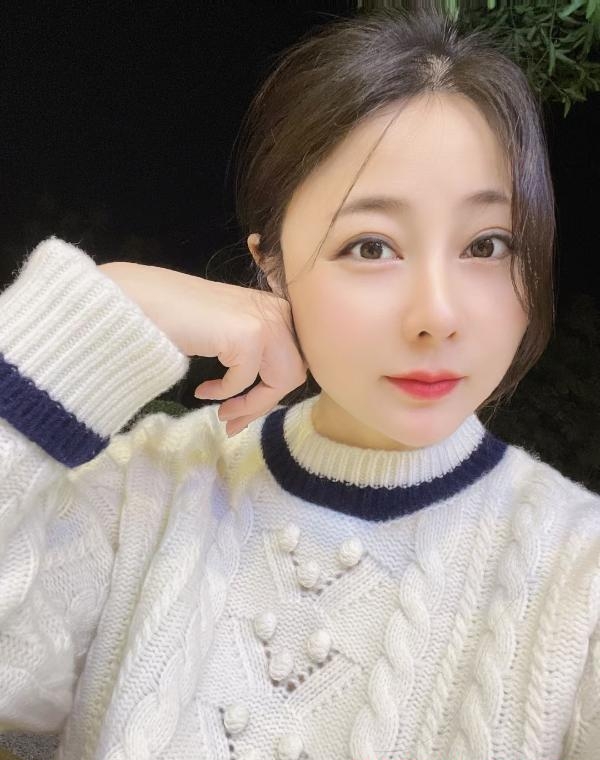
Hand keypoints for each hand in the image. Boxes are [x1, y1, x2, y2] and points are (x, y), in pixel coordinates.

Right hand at [98, 262, 307, 435]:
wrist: (146, 300)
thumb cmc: (181, 315)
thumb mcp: (230, 332)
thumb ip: (255, 353)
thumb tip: (265, 398)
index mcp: (278, 309)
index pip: (294, 360)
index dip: (271, 393)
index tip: (243, 415)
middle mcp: (280, 312)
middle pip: (293, 374)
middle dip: (262, 404)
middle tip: (232, 422)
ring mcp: (267, 323)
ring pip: (279, 382)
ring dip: (249, 405)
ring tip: (221, 413)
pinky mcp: (249, 337)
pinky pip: (245, 381)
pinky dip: (225, 392)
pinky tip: (204, 390)